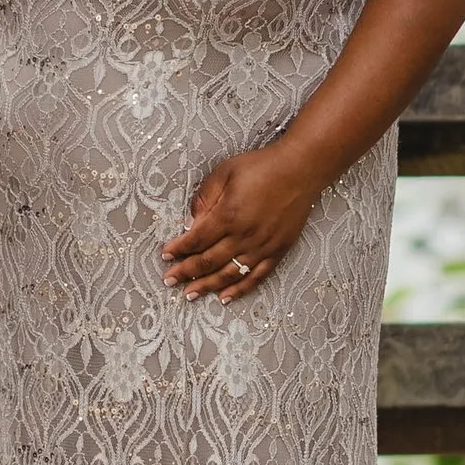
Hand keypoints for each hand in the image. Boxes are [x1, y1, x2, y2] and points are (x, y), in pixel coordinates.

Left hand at [161, 142, 318, 299]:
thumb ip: (205, 198)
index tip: (165, 256)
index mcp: (228, 215)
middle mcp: (244, 236)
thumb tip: (191, 222)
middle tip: (169, 281)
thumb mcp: (224, 173)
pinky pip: (255, 277)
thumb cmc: (260, 167)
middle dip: (185, 272)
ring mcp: (262, 247)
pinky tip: (224, 297)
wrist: (299, 170)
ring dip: (207, 286)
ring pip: (229, 274)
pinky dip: (239, 289)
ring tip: (190, 295)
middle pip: (208, 261)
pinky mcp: (277, 252)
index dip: (178, 249)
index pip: (196, 239)